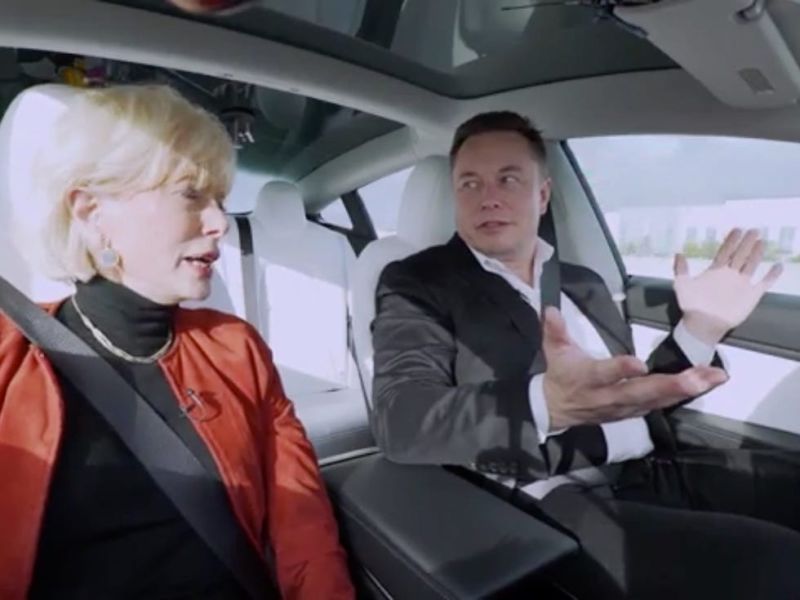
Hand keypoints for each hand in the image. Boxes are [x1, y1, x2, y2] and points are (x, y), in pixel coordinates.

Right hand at [541, 307, 726, 430]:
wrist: (557, 410)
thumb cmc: (561, 374)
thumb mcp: (554, 351)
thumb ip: (554, 330)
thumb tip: (550, 310)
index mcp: (588, 378)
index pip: (605, 373)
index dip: (621, 370)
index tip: (640, 364)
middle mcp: (609, 395)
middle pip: (642, 392)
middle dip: (672, 385)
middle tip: (700, 378)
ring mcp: (624, 406)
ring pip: (657, 400)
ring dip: (687, 390)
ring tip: (714, 377)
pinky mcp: (634, 411)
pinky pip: (661, 404)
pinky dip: (684, 395)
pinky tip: (706, 384)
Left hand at [675, 228, 782, 345]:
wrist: (703, 323)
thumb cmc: (692, 305)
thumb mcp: (682, 285)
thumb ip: (681, 269)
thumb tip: (678, 253)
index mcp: (715, 270)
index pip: (725, 251)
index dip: (731, 241)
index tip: (737, 229)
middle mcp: (730, 274)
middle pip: (740, 255)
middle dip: (746, 242)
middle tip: (753, 230)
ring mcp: (741, 284)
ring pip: (751, 265)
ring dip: (757, 253)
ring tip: (762, 241)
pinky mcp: (751, 295)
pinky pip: (764, 283)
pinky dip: (772, 275)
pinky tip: (778, 266)